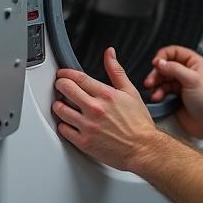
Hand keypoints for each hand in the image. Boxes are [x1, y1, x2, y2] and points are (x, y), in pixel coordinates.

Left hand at [52, 47, 159, 171]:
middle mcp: (95, 109)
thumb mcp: (130, 92)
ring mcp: (88, 126)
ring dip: (59, 105)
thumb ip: (116, 71)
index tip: (63, 74)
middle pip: (65, 89)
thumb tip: (109, 54)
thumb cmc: (139, 123)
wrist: (143, 149)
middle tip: (61, 86)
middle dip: (60, 85)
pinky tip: (68, 122)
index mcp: (106, 95)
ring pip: (60, 110)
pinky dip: (63, 124)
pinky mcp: (84, 142)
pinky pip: (63, 130)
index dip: (66, 73)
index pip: (78, 78)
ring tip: (62, 104)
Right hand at [143, 45, 202, 138]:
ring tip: (151, 89)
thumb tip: (160, 62)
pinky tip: (157, 97)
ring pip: (162, 77)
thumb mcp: (191, 80)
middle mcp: (187, 71)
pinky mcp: (175, 94)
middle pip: (165, 65)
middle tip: (150, 80)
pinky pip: (162, 89)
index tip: (155, 64)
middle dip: (156, 72)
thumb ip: (174, 68)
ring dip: (155, 83)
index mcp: (194, 62)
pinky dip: (158, 92)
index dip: (163, 56)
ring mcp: (180, 82)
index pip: (174, 52)